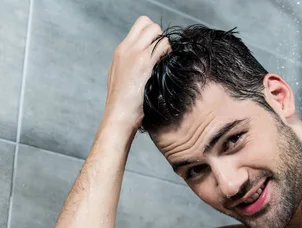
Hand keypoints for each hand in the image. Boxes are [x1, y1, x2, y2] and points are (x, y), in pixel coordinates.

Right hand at [102, 16, 169, 134]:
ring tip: (165, 61)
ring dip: (165, 44)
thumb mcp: (123, 78)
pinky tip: (167, 67)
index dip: (152, 34)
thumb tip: (149, 63)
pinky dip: (168, 52)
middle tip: (163, 54)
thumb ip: (132, 66)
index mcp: (121, 51)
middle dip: (159, 35)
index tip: (157, 50)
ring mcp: (134, 55)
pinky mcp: (143, 64)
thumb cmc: (124, 104)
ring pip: (155, 31)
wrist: (119, 115)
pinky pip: (162, 46)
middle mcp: (126, 49)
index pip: (139, 25)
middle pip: (147, 23)